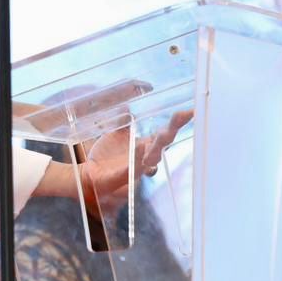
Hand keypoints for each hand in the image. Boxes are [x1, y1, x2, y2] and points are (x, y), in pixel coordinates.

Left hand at [78, 109, 193, 218]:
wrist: (90, 173)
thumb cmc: (107, 154)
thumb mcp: (115, 131)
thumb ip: (122, 118)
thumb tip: (128, 104)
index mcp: (147, 144)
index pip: (166, 132)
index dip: (178, 122)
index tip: (191, 111)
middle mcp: (146, 156)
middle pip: (164, 143)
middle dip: (174, 129)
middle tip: (185, 115)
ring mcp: (137, 167)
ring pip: (153, 158)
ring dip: (158, 146)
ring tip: (164, 133)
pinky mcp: (123, 176)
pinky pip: (134, 169)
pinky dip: (139, 160)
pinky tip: (141, 149)